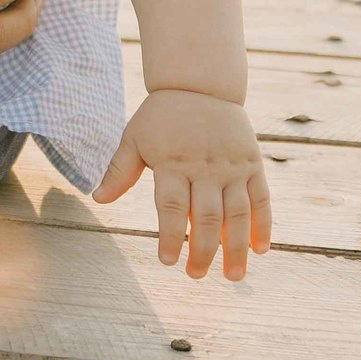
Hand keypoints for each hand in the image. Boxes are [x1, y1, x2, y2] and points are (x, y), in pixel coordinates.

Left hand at [93, 89, 272, 280]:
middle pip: (207, 217)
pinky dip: (263, 224)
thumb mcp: (134, 137)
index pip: (172, 207)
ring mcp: (232, 166)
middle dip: (203, 251)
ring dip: (237, 248)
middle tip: (196, 275)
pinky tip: (260, 249)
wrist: (199, 83)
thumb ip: (119, 170)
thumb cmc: (162, 116)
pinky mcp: (252, 163)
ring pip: (238, 213)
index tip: (168, 262)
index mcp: (173, 162)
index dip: (171, 236)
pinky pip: (261, 198)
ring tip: (234, 276)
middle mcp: (205, 166)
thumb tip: (97, 199)